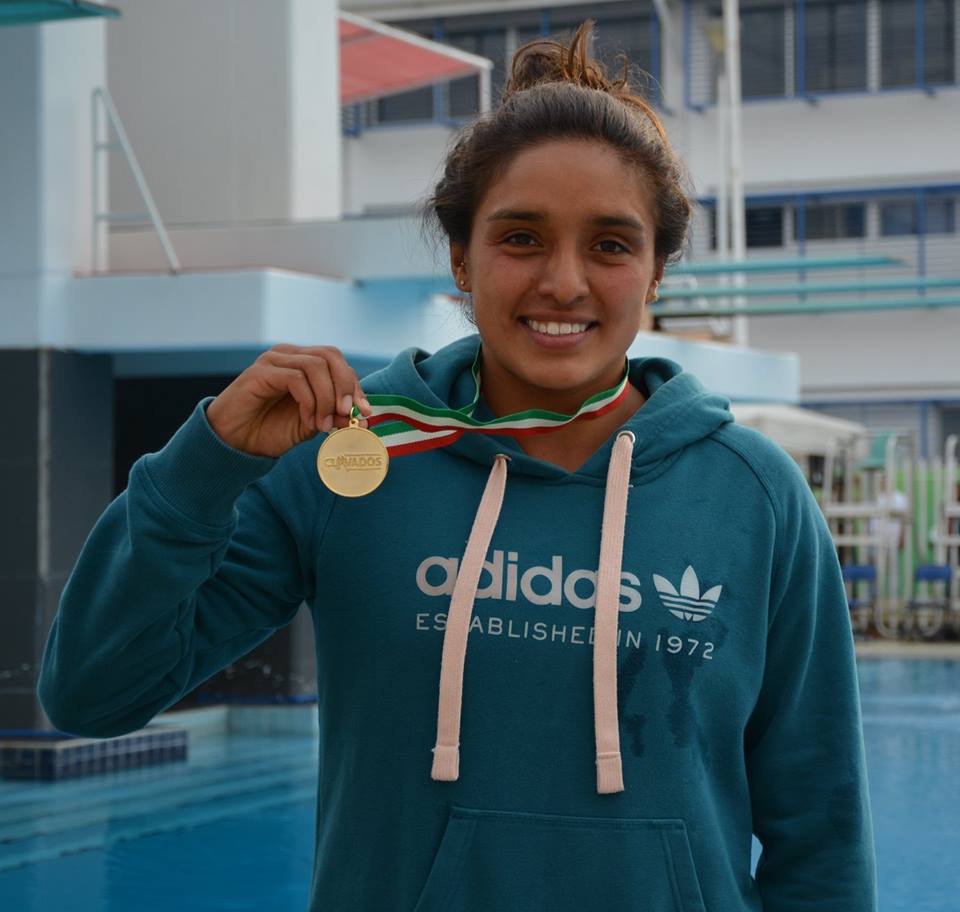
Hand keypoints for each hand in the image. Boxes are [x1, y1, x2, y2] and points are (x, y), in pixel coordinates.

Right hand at [205, 344, 372, 456]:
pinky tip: (309, 421)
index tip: (365, 413)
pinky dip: (309, 401)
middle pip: (330, 355)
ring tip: (324, 425)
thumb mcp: (312, 424)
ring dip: (327, 398)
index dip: (355, 386)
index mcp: (303, 363)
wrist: (235, 443)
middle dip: (346, 386)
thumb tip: (363, 417)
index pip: (337, 362)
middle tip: (348, 414)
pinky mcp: (260, 372)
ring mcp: (273, 361)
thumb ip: (335, 416)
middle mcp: (289, 355)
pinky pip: (295, 379)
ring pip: (315, 366)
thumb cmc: (270, 430)